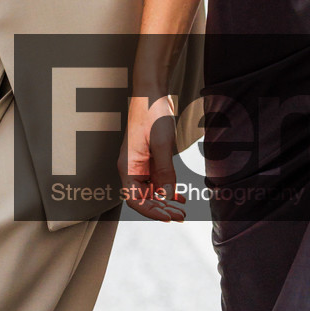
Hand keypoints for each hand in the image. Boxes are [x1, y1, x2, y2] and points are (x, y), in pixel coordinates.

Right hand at [121, 94, 183, 220]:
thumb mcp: (161, 144)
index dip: (151, 212)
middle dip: (161, 209)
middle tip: (181, 216)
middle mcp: (131, 169)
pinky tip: (180, 196)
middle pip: (143, 199)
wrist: (152, 93)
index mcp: (127, 167)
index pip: (135, 200)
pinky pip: (157, 181)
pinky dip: (168, 189)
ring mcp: (140, 165)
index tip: (169, 218)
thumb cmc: (151, 114)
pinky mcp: (149, 160)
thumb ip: (164, 171)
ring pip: (151, 192)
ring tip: (182, 209)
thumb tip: (167, 195)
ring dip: (165, 202)